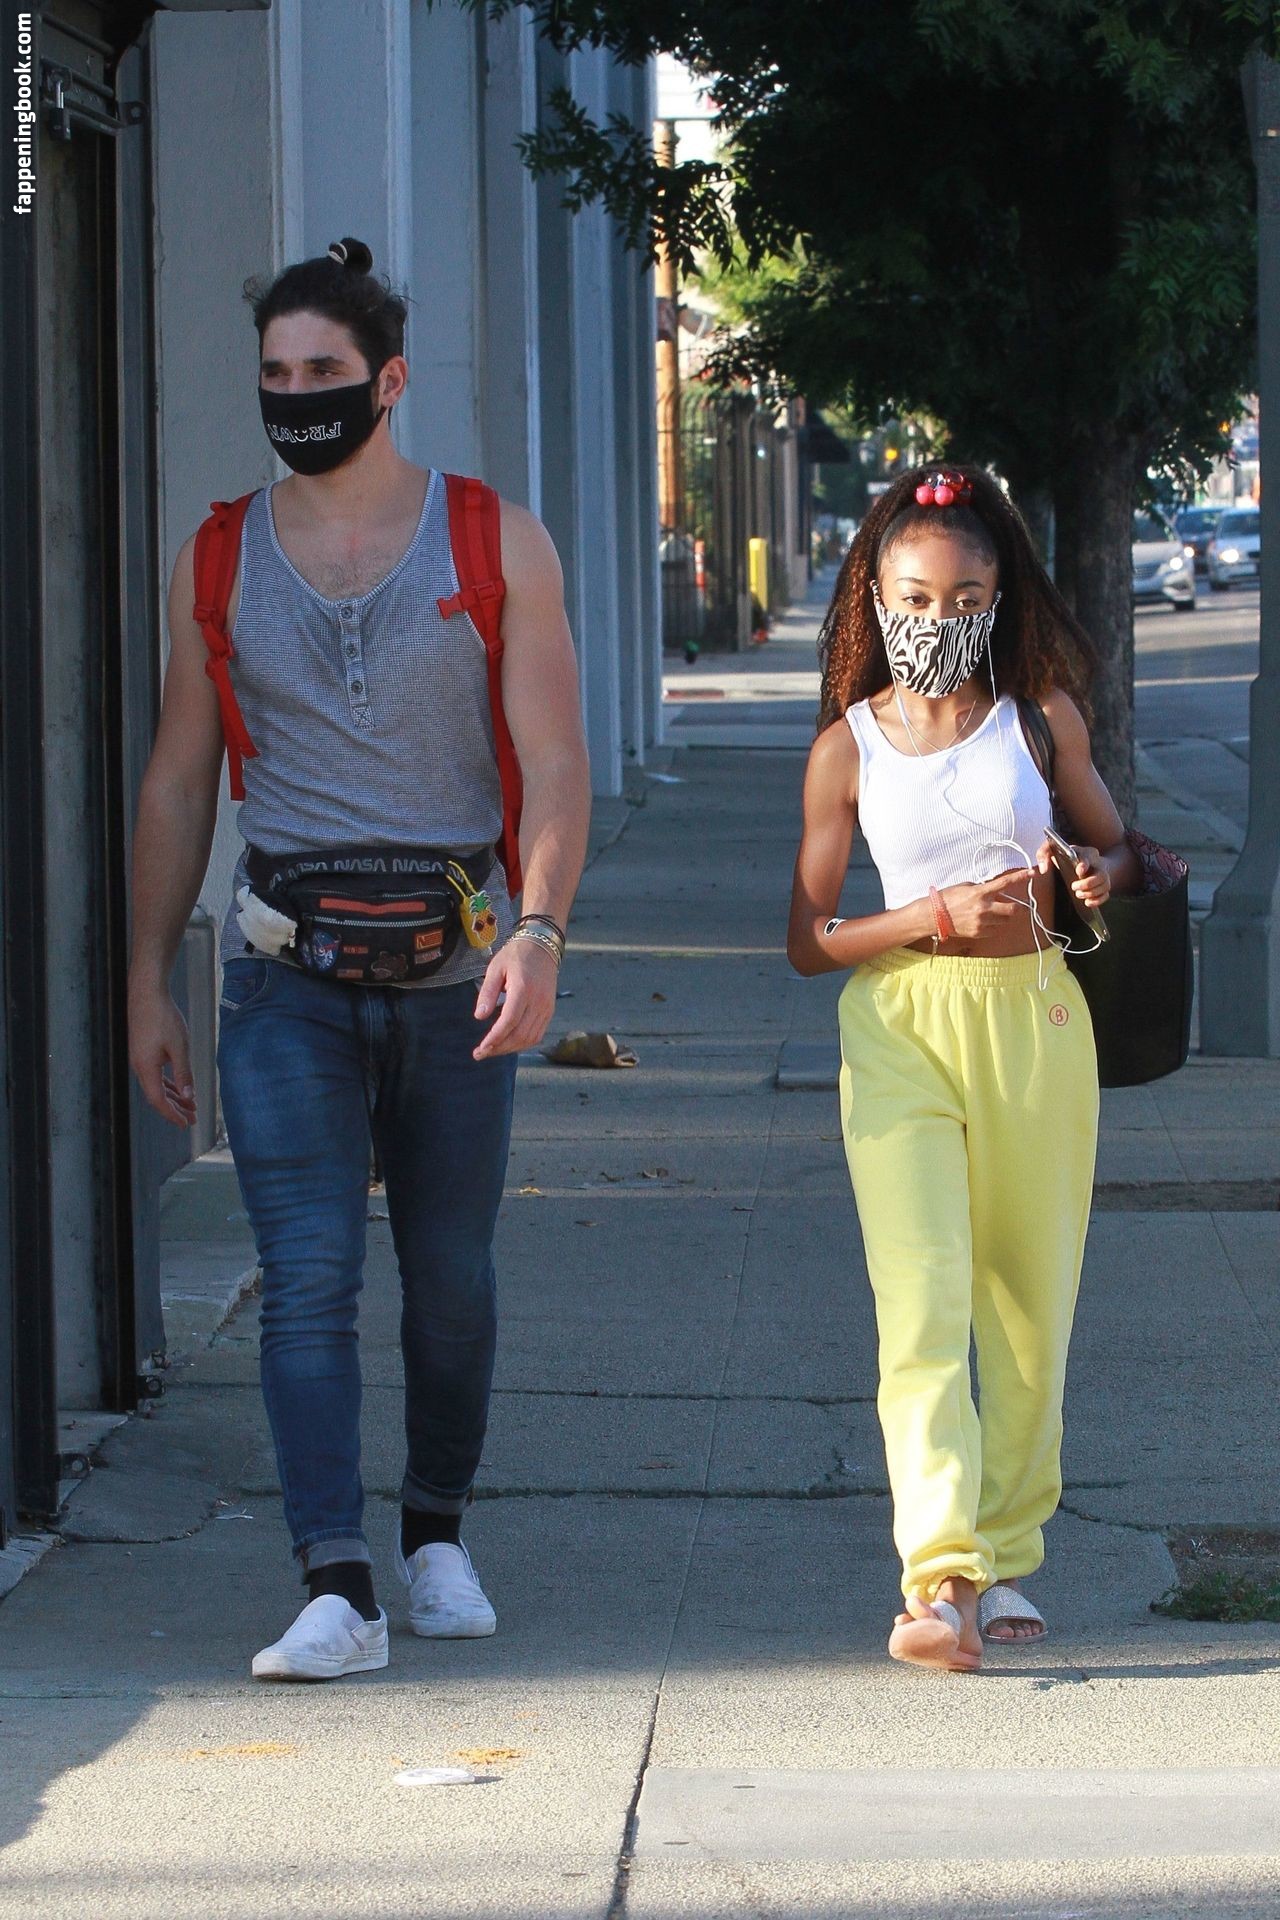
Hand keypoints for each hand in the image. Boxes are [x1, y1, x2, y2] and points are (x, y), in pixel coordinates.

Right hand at [128, 983, 196, 1128]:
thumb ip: (184, 1073)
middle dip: (175, 1109)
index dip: (172, 1114)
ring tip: (191, 1105)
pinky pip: (156, 1074)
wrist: (147, 992)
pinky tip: (180, 1087)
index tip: (187, 1124)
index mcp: (146, 1068)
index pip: (158, 1100)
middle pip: (157, 1096)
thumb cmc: (162, 1017)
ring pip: (157, 1085)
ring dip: (174, 1096)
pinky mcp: (143, 1051)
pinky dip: (169, 1083)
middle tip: (193, 1118)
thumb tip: (189, 1096)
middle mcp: (139, 1066)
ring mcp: (140, 1059)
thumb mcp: (179, 1047)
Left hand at [473, 936, 559, 1060]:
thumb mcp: (496, 968)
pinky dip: (522, 1043)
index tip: (480, 1048)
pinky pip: (537, 1034)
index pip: (509, 1021)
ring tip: (492, 1050)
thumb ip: (487, 993)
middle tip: (480, 1053)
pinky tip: (508, 1043)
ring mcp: (547, 1008)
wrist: (542, 946)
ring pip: (529, 1038)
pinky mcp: (550, 1011)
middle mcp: (538, 1001)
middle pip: (519, 1034)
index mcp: (523, 989)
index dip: (494, 1038)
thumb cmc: (515, 956)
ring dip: (510, 1048)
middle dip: (499, 1048)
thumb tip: (479, 1017)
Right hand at [939, 868, 1030, 940]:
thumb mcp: (966, 887)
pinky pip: (994, 930)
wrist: (933, 915)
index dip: (1020, 877)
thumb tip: (996, 893)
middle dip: (1018, 908)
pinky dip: (993, 926)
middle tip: (1019, 907)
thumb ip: (983, 889)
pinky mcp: (978, 933)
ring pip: (1004, 921)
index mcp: (980, 892)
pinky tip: (983, 922)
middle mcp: (983, 907)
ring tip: (992, 914)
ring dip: (1003, 917)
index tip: (1031, 873)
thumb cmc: (948, 898)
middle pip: (1013, 910)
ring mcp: (982, 922)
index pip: (1005, 883)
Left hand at [1036, 840, 1109, 907]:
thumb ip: (1044, 854)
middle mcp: (1098, 863)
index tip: (1078, 871)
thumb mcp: (1053, 850)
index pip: (1088, 856)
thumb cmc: (1066, 856)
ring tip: (1078, 894)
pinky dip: (1098, 900)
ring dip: (1092, 893)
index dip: (1084, 864)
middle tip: (1074, 887)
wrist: (1081, 861)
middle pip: (1101, 874)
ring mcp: (1103, 875)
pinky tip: (1087, 902)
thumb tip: (1043, 869)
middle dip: (1088, 884)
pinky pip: (1106, 895)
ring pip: (1105, 885)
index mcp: (1085, 853)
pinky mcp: (1104, 886)